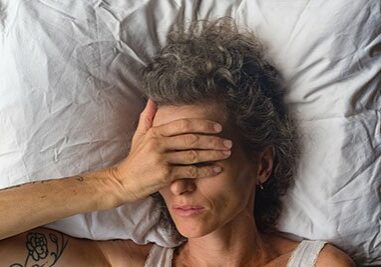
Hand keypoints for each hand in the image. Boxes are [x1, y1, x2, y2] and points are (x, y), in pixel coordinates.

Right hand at [108, 99, 232, 202]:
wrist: (122, 181)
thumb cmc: (134, 159)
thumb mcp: (139, 135)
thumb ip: (147, 117)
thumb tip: (152, 99)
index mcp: (155, 132)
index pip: (183, 125)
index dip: (203, 125)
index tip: (218, 127)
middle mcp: (159, 144)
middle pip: (192, 139)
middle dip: (213, 140)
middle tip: (228, 142)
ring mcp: (162, 159)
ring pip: (193, 155)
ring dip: (213, 154)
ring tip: (227, 153)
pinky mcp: (165, 175)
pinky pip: (190, 171)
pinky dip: (206, 170)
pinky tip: (217, 169)